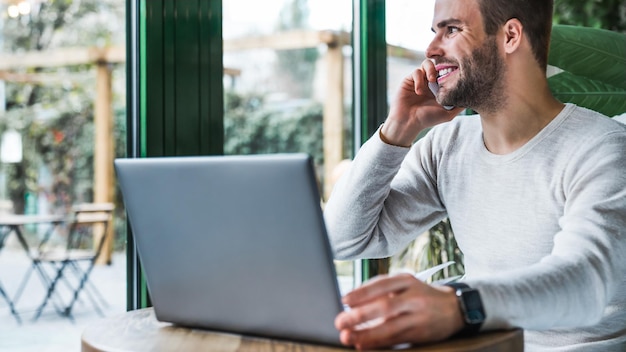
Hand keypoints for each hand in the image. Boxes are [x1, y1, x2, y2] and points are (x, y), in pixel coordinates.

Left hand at [334, 274, 463, 349]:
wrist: (454, 308)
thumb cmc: (420, 295)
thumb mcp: (405, 284)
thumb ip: (381, 290)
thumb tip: (351, 302)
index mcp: (407, 280)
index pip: (382, 284)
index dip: (362, 292)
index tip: (344, 300)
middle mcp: (414, 297)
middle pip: (386, 306)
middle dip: (361, 315)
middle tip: (341, 321)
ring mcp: (419, 316)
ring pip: (391, 327)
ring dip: (367, 334)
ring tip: (349, 337)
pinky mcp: (421, 333)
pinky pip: (397, 339)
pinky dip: (379, 342)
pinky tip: (365, 344)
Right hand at [381, 60, 463, 146]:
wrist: (408, 122)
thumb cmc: (427, 119)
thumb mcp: (448, 113)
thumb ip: (459, 105)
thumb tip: (474, 97)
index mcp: (441, 87)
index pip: (448, 71)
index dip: (452, 69)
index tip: (456, 72)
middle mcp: (431, 81)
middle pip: (439, 63)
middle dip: (442, 66)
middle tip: (443, 75)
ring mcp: (420, 79)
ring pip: (427, 63)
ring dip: (430, 69)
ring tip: (431, 80)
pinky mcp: (410, 79)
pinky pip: (416, 71)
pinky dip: (418, 79)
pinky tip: (419, 91)